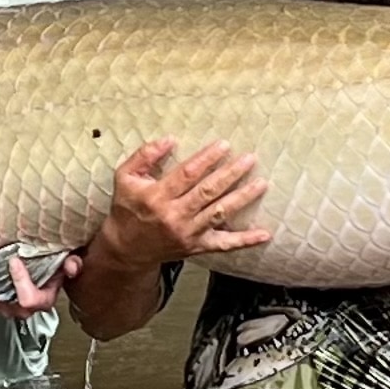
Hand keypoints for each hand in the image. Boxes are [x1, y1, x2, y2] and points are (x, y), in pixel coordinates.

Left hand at [0, 238, 81, 319]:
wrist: (40, 277)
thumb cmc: (53, 271)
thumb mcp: (65, 267)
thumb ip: (70, 266)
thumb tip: (72, 266)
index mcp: (41, 302)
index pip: (28, 299)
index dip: (20, 282)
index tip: (14, 260)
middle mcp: (18, 308)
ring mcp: (1, 303)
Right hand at [94, 137, 271, 270]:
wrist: (126, 249)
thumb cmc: (127, 208)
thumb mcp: (125, 177)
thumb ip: (145, 155)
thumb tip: (169, 139)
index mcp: (157, 196)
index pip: (187, 174)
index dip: (207, 158)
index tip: (224, 145)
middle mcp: (174, 216)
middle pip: (207, 192)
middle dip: (230, 174)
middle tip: (250, 159)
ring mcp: (188, 233)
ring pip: (219, 213)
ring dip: (242, 198)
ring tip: (261, 183)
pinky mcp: (197, 247)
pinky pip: (224, 245)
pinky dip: (245, 240)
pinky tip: (264, 234)